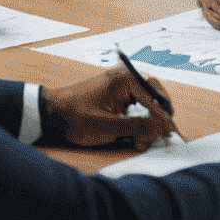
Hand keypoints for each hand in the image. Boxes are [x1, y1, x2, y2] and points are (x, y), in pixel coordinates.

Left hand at [45, 64, 177, 150]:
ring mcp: (121, 86)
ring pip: (146, 102)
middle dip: (158, 118)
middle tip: (161, 137)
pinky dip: (138, 121)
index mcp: (125, 79)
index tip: (168, 134)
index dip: (163, 117)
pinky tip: (135, 137)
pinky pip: (136, 106)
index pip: (155, 96)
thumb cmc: (76, 118)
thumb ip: (135, 127)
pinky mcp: (116, 96)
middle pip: (154, 95)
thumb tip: (161, 127)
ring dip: (148, 122)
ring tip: (142, 141)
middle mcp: (126, 78)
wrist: (51, 114)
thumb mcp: (106, 127)